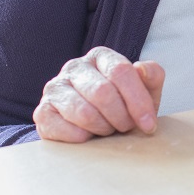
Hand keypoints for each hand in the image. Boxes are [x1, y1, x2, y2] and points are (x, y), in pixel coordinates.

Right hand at [33, 46, 164, 142]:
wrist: (92, 126)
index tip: (148, 124)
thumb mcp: (144, 90)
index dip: (138, 100)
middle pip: (102, 92)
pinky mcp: (42, 112)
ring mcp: (54, 88)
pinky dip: (83, 138)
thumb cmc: (122, 105)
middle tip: (126, 128)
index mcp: (101, 56)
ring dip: (103, 128)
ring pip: (83, 112)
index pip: (121, 71)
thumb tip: (142, 68)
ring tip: (108, 130)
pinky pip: (65, 129)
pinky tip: (89, 135)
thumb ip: (152, 76)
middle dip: (121, 117)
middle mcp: (74, 67)